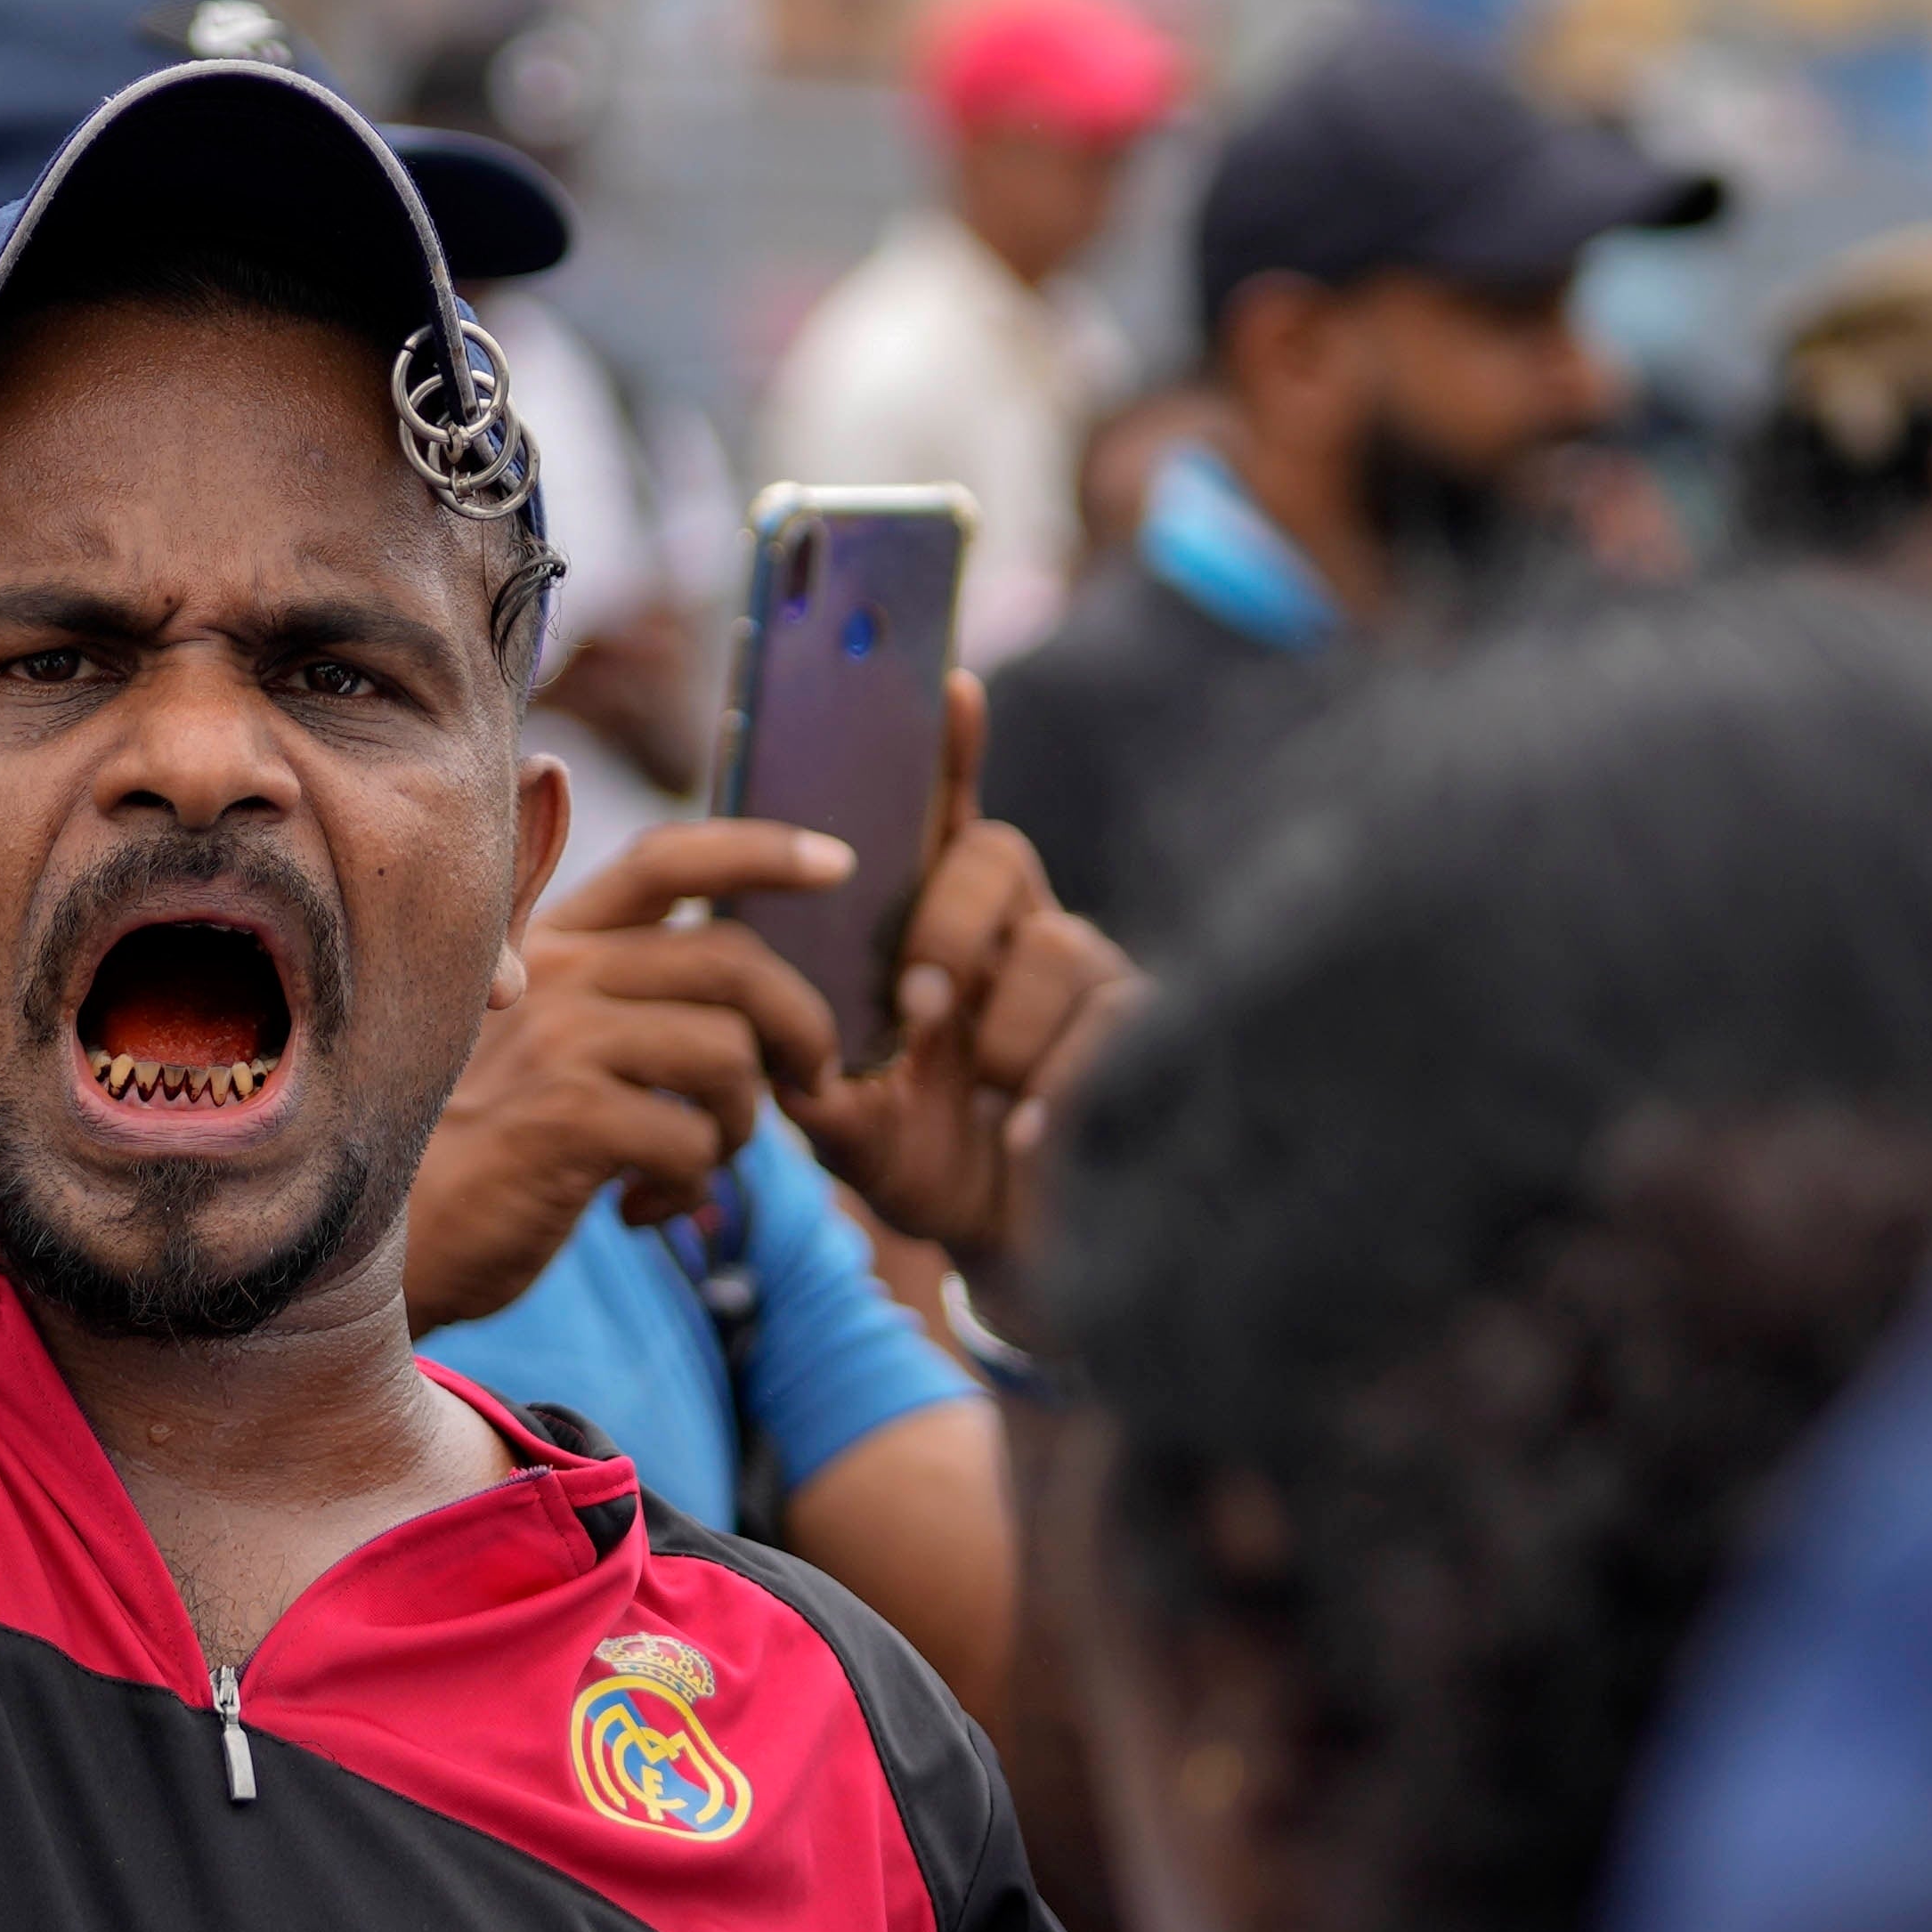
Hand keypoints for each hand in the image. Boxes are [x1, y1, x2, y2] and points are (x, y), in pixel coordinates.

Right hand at [398, 816, 850, 1331]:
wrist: (395, 1239)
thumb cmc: (471, 1138)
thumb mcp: (520, 1029)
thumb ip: (586, 960)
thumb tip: (619, 850)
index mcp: (551, 939)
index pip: (668, 860)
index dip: (760, 851)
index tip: (837, 863)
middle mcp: (555, 970)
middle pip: (732, 961)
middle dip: (801, 1026)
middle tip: (812, 1083)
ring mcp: (560, 1039)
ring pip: (728, 1055)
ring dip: (742, 1125)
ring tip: (696, 1163)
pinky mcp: (570, 1118)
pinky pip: (695, 1141)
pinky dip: (691, 1188)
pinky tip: (641, 1207)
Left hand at [786, 676, 1139, 1269]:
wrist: (1012, 1247)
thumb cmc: (927, 1161)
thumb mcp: (851, 1122)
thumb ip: (814, 1081)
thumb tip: (789, 1052)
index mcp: (942, 926)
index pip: (944, 820)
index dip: (950, 751)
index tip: (948, 684)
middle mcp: (1018, 927)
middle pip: (995, 854)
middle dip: (946, 921)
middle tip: (915, 1005)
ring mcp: (1088, 973)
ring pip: (1054, 945)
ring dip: (1001, 1030)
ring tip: (984, 1095)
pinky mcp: (1142, 1031)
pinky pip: (1106, 1026)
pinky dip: (1057, 1086)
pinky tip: (1033, 1135)